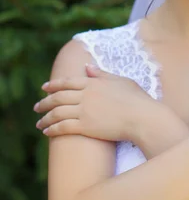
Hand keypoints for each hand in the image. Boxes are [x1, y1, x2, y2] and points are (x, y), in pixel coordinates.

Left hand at [33, 64, 159, 142]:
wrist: (142, 117)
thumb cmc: (136, 98)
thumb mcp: (120, 80)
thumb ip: (102, 74)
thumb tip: (87, 67)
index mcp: (93, 82)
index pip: (67, 82)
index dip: (54, 85)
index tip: (44, 88)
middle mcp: (85, 95)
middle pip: (58, 97)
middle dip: (44, 102)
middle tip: (37, 107)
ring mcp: (84, 111)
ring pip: (57, 113)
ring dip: (45, 118)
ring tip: (39, 122)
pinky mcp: (85, 127)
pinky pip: (63, 127)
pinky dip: (53, 129)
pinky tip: (47, 132)